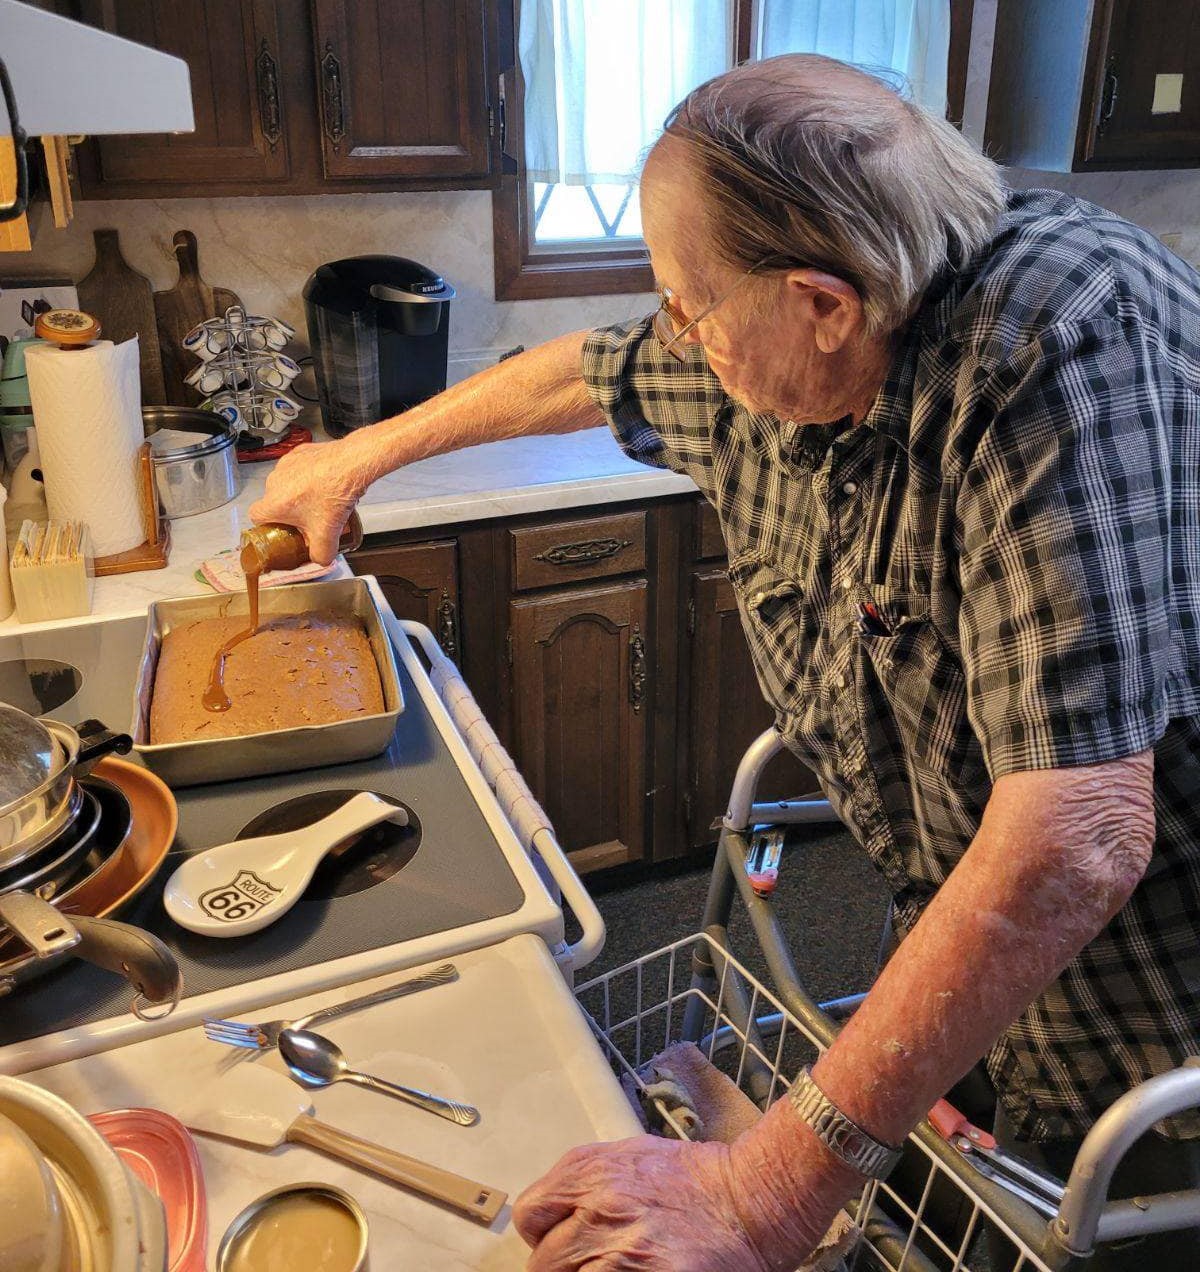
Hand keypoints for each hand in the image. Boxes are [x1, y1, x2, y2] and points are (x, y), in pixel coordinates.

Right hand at [248, 440, 365, 564]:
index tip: (281, 531)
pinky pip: (299, 470)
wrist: (350, 464)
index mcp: (274, 503)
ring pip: (287, 485)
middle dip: (290, 513)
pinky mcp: (299, 453)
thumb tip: (319, 559)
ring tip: (321, 501)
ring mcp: (286, 464)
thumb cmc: (334, 494)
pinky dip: (309, 478)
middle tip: (309, 520)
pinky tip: (326, 485)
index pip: (256, 518)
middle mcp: (274, 482)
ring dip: (300, 494)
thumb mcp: (327, 536)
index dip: (268, 527)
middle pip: (275, 502)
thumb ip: (320, 555)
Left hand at [513, 1135, 814, 1270]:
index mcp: (591, 1172)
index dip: (543, 1233)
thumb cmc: (697, 1178)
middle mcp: (599, 1209)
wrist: (751, 1198)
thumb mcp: (633, 1157)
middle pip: (545, 1261)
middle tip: (590, 1265)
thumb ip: (588, 1181)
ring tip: (617, 1268)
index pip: (532, 1214)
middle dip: (562, 1267)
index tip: (557, 1243)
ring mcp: (622, 1253)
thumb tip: (557, 1214)